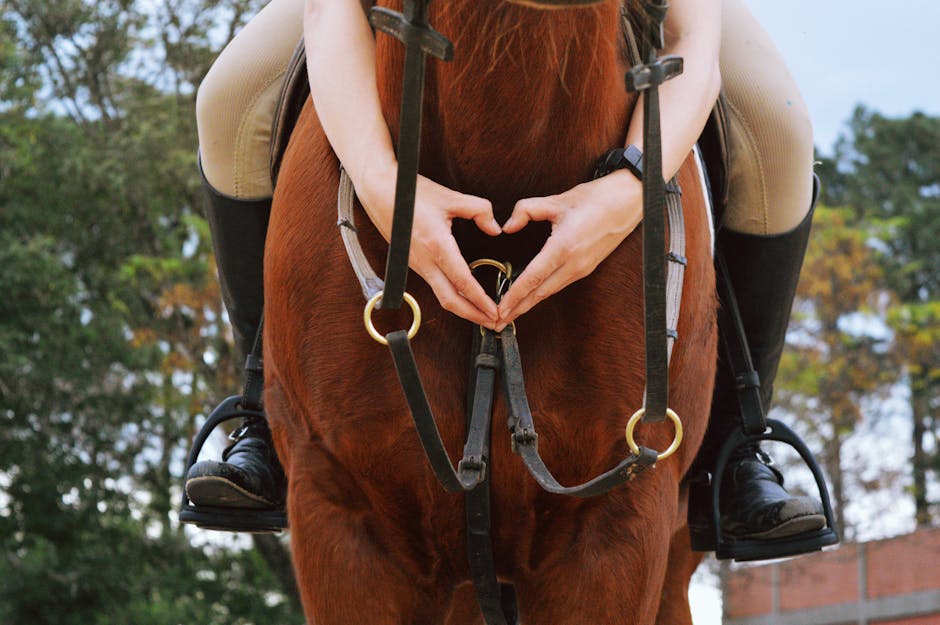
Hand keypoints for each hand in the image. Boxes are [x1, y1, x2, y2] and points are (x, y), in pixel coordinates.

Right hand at [356, 162, 501, 327]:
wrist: (379, 191)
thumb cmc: (411, 193)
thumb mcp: (451, 198)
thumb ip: (479, 210)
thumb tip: (495, 228)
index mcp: (437, 245)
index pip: (463, 281)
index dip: (480, 300)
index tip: (495, 311)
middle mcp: (425, 261)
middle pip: (450, 300)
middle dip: (473, 316)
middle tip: (493, 323)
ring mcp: (417, 264)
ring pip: (441, 295)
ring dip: (463, 308)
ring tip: (482, 314)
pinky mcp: (413, 263)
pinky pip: (435, 285)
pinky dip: (452, 296)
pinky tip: (464, 296)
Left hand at [496, 171, 642, 328]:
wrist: (630, 200)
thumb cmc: (597, 198)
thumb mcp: (556, 200)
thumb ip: (526, 210)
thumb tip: (508, 226)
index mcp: (564, 247)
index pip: (532, 278)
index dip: (514, 296)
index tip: (499, 309)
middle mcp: (574, 263)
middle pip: (540, 293)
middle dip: (517, 309)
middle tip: (497, 322)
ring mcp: (583, 268)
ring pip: (551, 291)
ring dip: (530, 303)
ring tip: (511, 314)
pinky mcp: (588, 267)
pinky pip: (560, 284)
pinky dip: (543, 293)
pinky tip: (533, 296)